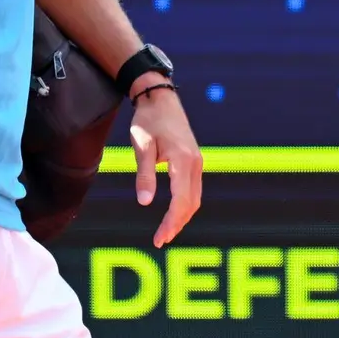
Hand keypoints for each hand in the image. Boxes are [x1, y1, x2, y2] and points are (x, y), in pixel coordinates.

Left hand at [128, 84, 202, 247]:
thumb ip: (144, 175)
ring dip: (183, 217)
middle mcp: (195, 163)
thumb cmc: (148, 120)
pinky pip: (193, 189)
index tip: (159, 238)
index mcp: (182, 160)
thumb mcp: (141, 146)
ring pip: (195, 198)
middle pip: (191, 203)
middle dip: (177, 224)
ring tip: (166, 232)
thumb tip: (145, 203)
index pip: (181, 201)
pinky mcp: (194, 160)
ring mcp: (197, 161)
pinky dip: (185, 205)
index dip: (170, 223)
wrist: (160, 97)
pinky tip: (173, 212)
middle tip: (161, 240)